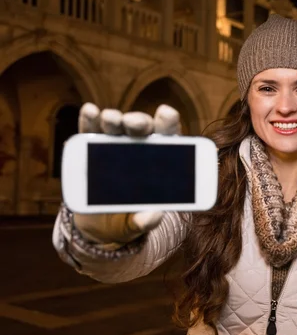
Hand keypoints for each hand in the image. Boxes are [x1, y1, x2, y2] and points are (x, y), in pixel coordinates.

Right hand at [72, 103, 181, 244]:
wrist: (101, 223)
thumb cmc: (130, 217)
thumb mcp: (138, 222)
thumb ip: (145, 220)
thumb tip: (154, 216)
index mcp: (161, 159)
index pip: (169, 136)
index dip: (168, 123)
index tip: (166, 115)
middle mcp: (139, 146)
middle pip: (142, 128)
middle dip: (139, 121)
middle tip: (134, 123)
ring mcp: (115, 144)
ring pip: (117, 126)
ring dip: (114, 119)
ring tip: (110, 118)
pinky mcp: (91, 148)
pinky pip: (90, 131)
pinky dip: (90, 120)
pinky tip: (89, 111)